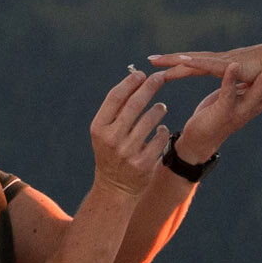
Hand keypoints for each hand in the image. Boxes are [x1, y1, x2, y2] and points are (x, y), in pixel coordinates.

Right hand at [87, 67, 172, 201]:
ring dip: (159, 109)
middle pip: (135, 104)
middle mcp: (111, 139)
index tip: (141, 73)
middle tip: (160, 77)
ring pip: (151, 118)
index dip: (130, 82)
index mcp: (99, 128)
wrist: (115, 188)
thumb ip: (117, 108)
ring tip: (160, 107)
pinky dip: (162, 129)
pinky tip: (160, 129)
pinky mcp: (144, 164)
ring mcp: (128, 152)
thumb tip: (136, 78)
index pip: (115, 97)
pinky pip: (160, 137)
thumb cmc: (111, 151)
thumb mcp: (105, 131)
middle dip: (150, 87)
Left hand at [144, 42, 261, 99]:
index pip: (198, 66)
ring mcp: (226, 63)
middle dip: (171, 60)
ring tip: (154, 60)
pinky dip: (194, 61)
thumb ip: (244, 86)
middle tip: (149, 60)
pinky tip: (179, 61)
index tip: (163, 67)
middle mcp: (223, 62)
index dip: (181, 65)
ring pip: (194, 60)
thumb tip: (239, 89)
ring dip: (175, 59)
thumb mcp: (253, 85)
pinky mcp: (232, 66)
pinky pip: (209, 64)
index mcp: (226, 67)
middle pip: (191, 61)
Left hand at [173, 58, 261, 163]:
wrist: (199, 140)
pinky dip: (230, 78)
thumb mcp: (240, 101)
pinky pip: (228, 92)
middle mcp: (251, 108)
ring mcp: (238, 110)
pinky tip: (233, 65)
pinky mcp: (222, 110)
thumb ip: (254, 90)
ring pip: (254, 93)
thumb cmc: (219, 115)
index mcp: (256, 104)